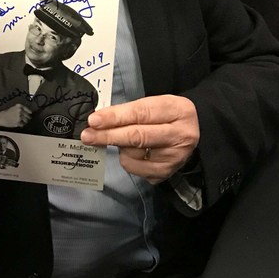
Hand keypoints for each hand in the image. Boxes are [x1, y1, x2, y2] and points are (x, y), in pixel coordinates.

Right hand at [0, 103, 31, 128]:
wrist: (1, 117)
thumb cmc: (7, 112)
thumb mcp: (14, 108)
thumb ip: (21, 109)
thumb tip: (28, 113)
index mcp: (19, 106)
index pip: (27, 110)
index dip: (29, 112)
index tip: (30, 113)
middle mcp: (20, 111)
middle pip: (28, 116)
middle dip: (27, 118)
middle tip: (25, 119)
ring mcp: (19, 117)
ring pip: (26, 121)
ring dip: (24, 122)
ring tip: (20, 121)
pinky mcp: (18, 122)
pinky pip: (22, 125)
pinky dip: (21, 125)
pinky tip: (17, 123)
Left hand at [80, 94, 198, 183]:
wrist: (191, 133)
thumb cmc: (166, 116)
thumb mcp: (154, 104)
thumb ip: (129, 111)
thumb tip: (98, 120)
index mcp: (178, 110)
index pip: (141, 113)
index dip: (115, 117)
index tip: (94, 120)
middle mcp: (181, 135)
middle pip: (137, 136)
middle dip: (108, 135)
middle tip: (87, 135)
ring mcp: (175, 158)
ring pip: (133, 155)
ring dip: (120, 147)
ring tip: (126, 140)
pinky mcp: (166, 173)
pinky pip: (135, 169)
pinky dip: (128, 160)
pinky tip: (134, 153)